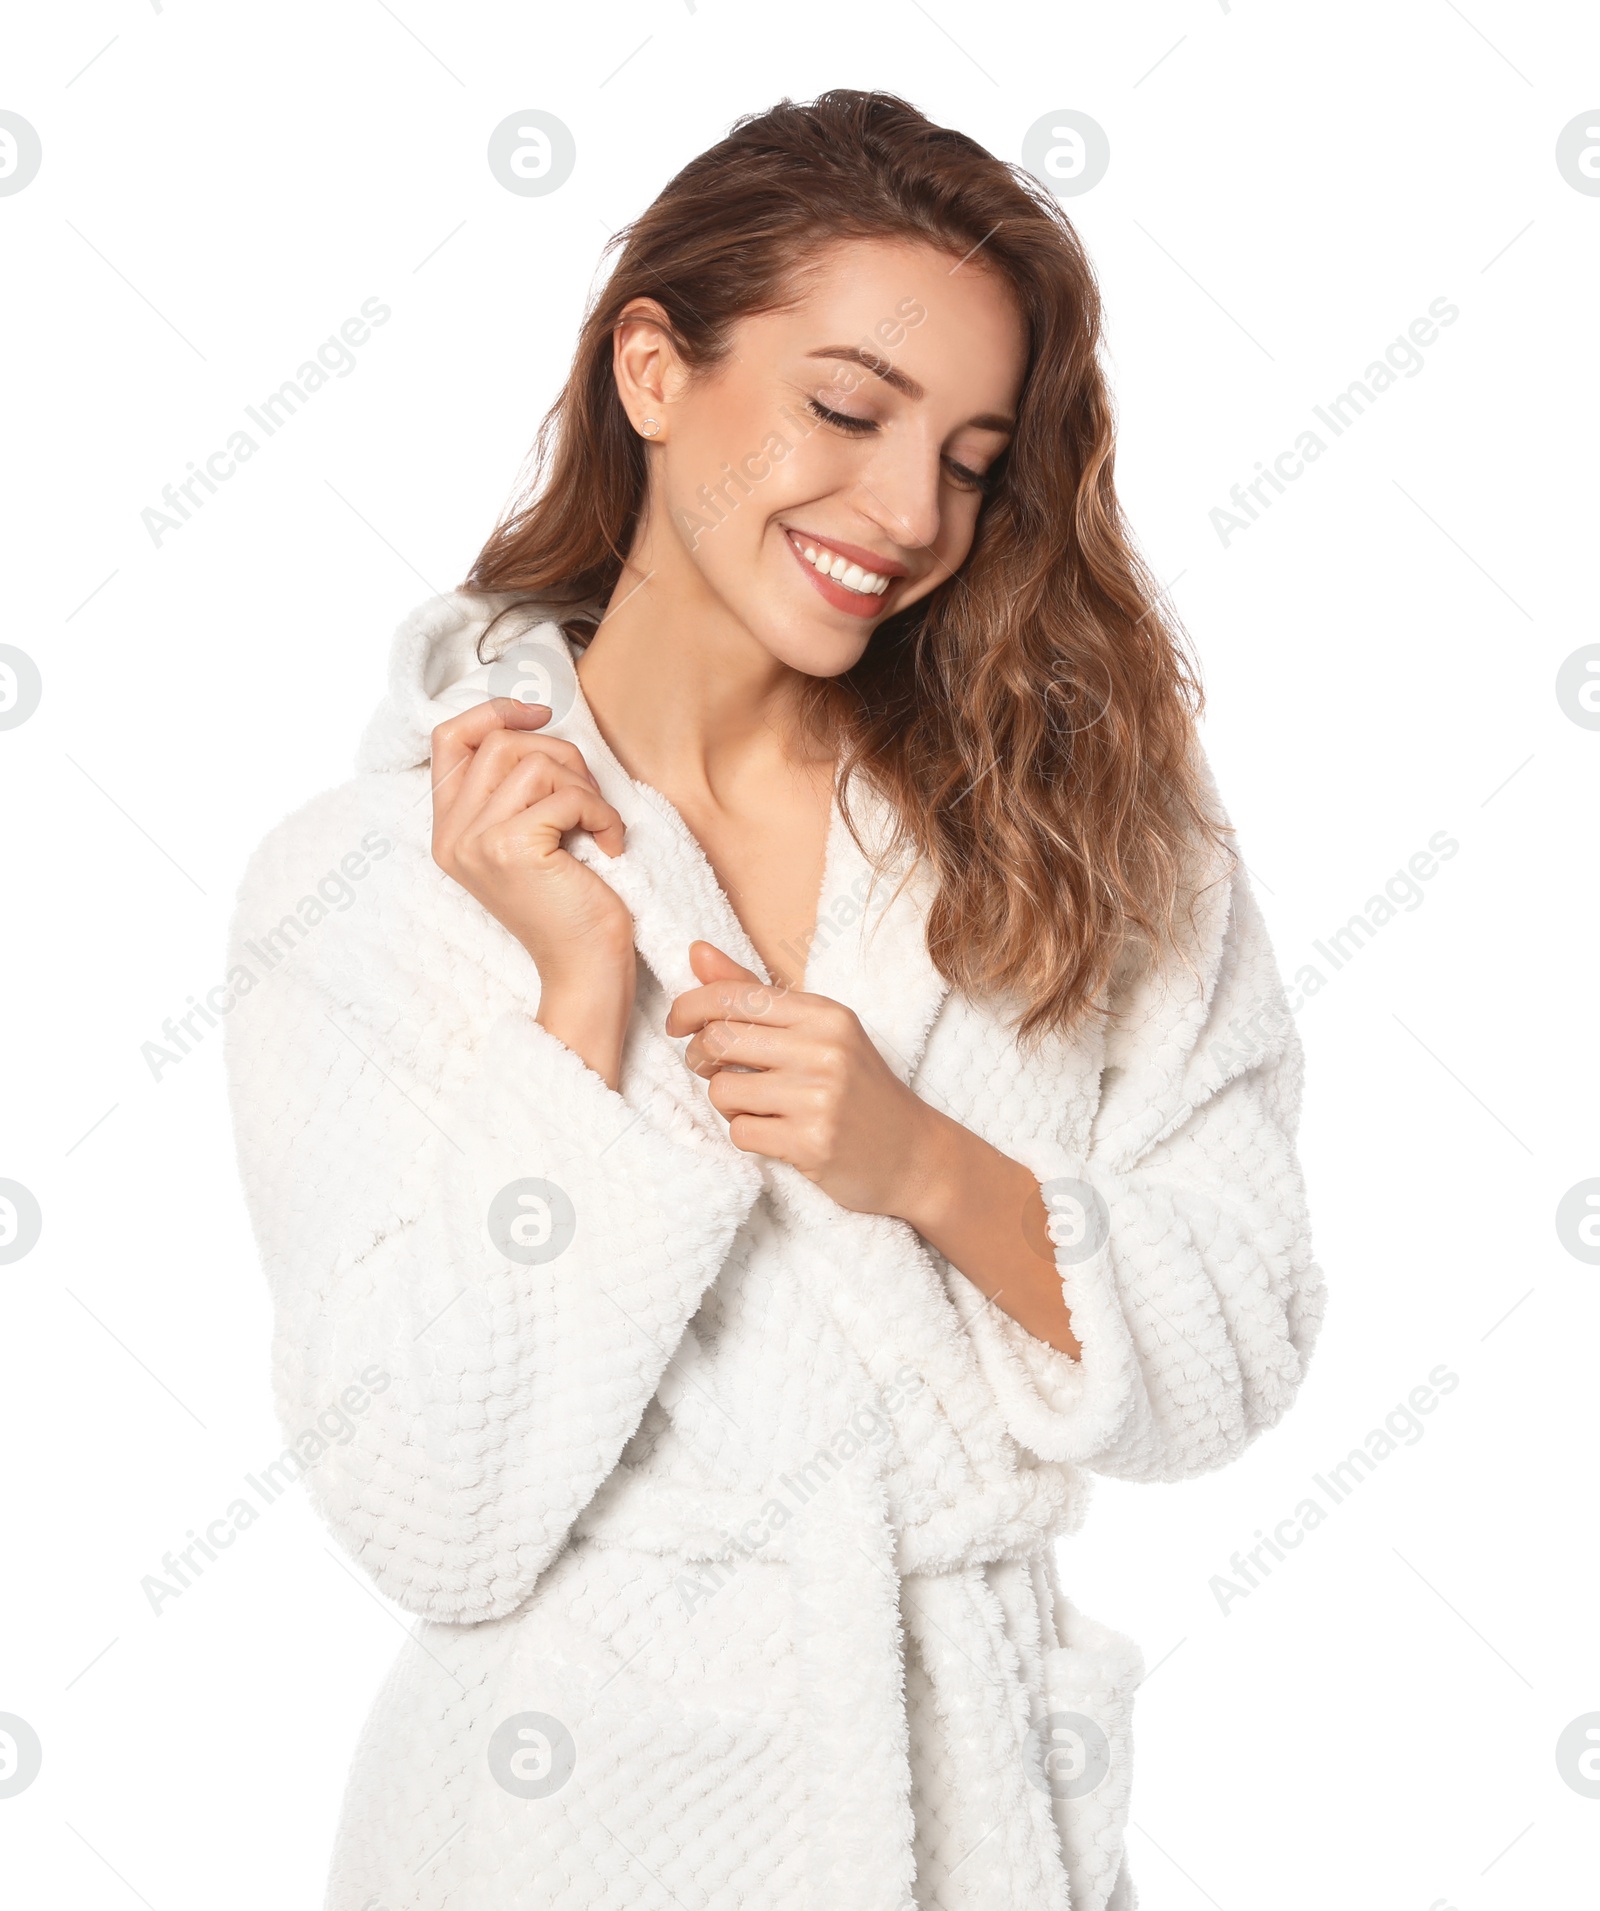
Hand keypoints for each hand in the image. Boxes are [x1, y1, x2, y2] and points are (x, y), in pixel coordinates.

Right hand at [431, 699, 635, 1083]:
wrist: (584, 971)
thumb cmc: (570, 904)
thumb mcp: (531, 838)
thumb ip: (515, 790)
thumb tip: (537, 720)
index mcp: (448, 829)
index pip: (449, 738)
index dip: (495, 712)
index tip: (541, 715)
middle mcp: (452, 835)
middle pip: (500, 743)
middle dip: (559, 756)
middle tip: (588, 797)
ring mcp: (476, 842)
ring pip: (534, 763)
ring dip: (583, 785)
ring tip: (596, 823)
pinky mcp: (511, 848)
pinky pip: (566, 794)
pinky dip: (601, 813)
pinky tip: (610, 845)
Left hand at [666, 941, 937, 1216]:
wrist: (913, 1154)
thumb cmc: (857, 1088)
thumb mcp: (818, 1031)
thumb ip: (753, 991)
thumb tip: (696, 951)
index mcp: (824, 1014)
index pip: (734, 994)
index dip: (690, 1006)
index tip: (678, 1025)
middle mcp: (824, 1049)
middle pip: (718, 1039)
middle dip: (700, 1057)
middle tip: (710, 1068)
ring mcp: (820, 1097)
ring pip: (722, 1090)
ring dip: (726, 1102)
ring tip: (755, 1105)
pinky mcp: (812, 1143)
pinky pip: (740, 1132)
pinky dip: (747, 1134)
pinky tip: (776, 1133)